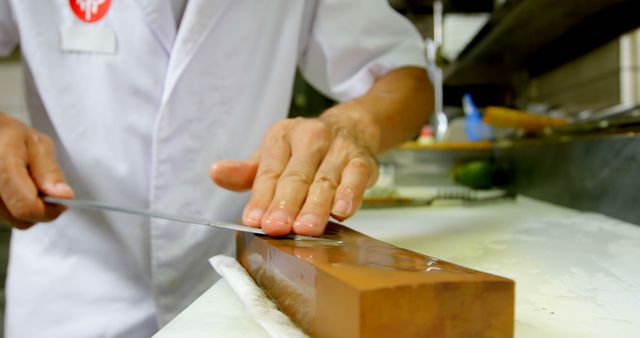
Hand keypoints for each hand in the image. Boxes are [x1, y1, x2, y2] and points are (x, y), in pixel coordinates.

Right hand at [0, 113, 73, 228]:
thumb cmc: (11, 137)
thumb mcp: (38, 145)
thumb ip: (50, 171)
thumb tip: (63, 195)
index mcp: (2, 168)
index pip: (26, 207)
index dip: (49, 210)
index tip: (62, 202)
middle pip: (20, 219)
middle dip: (40, 209)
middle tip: (44, 188)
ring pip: (12, 221)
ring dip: (27, 209)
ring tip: (26, 185)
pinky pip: (4, 217)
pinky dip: (14, 208)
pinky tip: (15, 190)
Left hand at [209, 113, 378, 236]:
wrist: (351, 128)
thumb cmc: (305, 150)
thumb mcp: (273, 155)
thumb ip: (247, 172)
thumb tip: (216, 173)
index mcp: (282, 137)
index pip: (269, 172)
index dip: (261, 198)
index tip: (254, 220)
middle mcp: (310, 138)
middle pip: (296, 176)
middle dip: (286, 204)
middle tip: (277, 227)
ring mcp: (338, 148)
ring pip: (325, 180)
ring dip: (316, 206)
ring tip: (305, 228)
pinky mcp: (362, 160)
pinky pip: (356, 177)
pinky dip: (350, 194)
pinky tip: (342, 211)